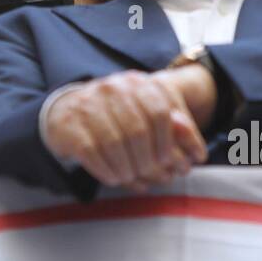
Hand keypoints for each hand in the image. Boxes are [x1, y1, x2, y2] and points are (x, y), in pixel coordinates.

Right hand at [43, 66, 211, 189]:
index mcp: (135, 83)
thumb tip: (198, 154)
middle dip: (148, 161)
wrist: (63, 112)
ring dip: (128, 169)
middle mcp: (111, 88)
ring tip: (131, 177)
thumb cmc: (114, 117)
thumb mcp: (145, 112)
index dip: (168, 142)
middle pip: (138, 131)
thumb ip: (174, 127)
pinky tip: (113, 177)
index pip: (159, 112)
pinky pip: (94, 154)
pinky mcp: (70, 126)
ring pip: (116, 144)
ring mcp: (88, 105)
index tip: (169, 162)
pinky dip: (108, 171)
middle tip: (151, 176)